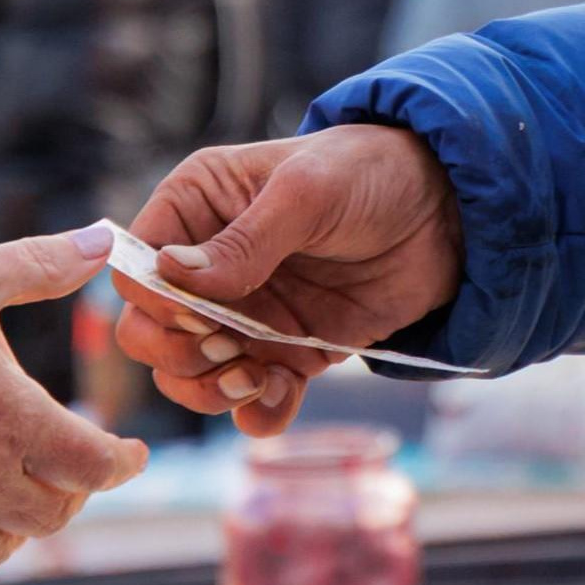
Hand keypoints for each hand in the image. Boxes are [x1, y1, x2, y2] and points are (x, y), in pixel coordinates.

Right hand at [0, 228, 151, 566]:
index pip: (91, 464)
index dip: (123, 463)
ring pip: (14, 536)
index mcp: (12, 416)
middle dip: (81, 487)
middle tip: (84, 458)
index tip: (136, 452)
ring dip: (36, 515)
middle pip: (58, 510)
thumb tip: (102, 239)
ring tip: (35, 481)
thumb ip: (41, 264)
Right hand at [114, 128, 462, 436]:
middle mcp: (207, 265)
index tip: (199, 313)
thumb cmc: (371, 172)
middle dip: (178, 355)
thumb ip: (244, 241)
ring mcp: (245, 313)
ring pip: (187, 376)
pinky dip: (256, 412)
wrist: (449, 212)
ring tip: (257, 378)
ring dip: (210, 392)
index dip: (154, 302)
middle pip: (148, 332)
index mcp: (195, 205)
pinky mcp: (285, 352)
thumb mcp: (308, 192)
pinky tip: (281, 395)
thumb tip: (171, 274)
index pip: (135, 267)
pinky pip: (248, 402)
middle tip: (229, 350)